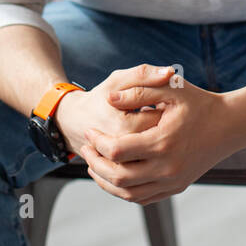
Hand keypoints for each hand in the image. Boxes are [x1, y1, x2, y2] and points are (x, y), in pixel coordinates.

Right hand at [53, 64, 174, 163]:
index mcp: (126, 126)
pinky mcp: (121, 174)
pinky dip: (148, 154)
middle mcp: (125, 150)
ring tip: (147, 128)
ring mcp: (122, 165)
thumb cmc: (100, 99)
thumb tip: (170, 72)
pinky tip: (142, 141)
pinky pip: (145, 167)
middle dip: (162, 125)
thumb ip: (143, 74)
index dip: (164, 107)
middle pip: (160, 137)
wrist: (74, 124)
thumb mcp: (117, 81)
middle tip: (155, 115)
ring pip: (154, 155)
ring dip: (156, 140)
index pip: (161, 118)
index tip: (157, 102)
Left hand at [79, 76, 240, 205]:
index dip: (97, 141)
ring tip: (94, 164)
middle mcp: (168, 167)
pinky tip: (113, 176)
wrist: (230, 125)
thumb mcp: (170, 89)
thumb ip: (138, 91)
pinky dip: (123, 191)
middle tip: (86, 148)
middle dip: (95, 163)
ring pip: (128, 193)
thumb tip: (109, 99)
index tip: (90, 130)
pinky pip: (142, 198)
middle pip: (118, 176)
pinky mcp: (176, 187)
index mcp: (163, 142)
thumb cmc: (200, 103)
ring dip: (105, 181)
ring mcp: (173, 181)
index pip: (117, 150)